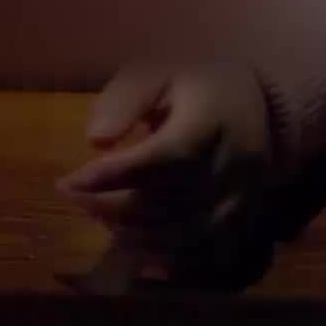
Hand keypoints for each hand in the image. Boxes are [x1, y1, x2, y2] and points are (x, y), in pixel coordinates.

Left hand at [57, 64, 273, 276]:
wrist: (254, 102)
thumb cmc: (193, 81)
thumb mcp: (157, 70)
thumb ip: (126, 100)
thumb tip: (95, 140)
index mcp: (214, 118)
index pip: (167, 155)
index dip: (117, 174)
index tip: (71, 182)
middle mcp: (236, 165)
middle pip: (173, 201)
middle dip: (115, 207)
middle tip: (74, 198)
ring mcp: (244, 200)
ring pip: (186, 236)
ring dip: (135, 235)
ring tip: (98, 215)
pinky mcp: (245, 223)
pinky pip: (204, 256)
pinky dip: (164, 256)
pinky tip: (132, 241)